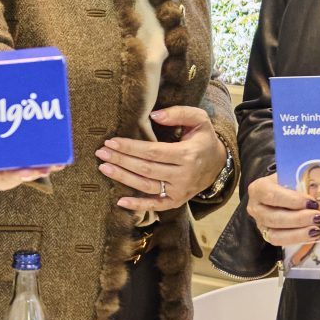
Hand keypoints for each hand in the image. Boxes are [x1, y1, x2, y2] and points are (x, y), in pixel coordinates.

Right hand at [0, 69, 54, 191]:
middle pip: (5, 179)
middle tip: (26, 170)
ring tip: (47, 165)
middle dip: (16, 176)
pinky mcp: (30, 157)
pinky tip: (60, 160)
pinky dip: (51, 164)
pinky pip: (41, 164)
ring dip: (36, 172)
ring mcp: (13, 164)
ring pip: (24, 174)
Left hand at [97, 106, 227, 213]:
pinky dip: (138, 205)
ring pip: (146, 186)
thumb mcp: (199, 119)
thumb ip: (178, 113)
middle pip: (146, 169)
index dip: (130, 147)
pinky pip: (155, 205)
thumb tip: (154, 115)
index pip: (152, 152)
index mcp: (187, 154)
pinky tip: (120, 201)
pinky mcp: (176, 201)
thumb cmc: (203, 139)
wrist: (218, 164)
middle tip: (101, 153)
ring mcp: (179, 191)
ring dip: (123, 178)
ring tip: (104, 168)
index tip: (112, 141)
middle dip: (121, 160)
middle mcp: (183, 175)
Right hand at [244, 172, 319, 251]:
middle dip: (298, 219)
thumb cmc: (286, 183)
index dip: (292, 200)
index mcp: (259, 188)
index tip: (312, 202)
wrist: (278, 190)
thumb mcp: (291, 177)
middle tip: (317, 217)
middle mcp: (255, 207)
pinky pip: (279, 241)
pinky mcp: (266, 234)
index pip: (273, 195)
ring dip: (298, 233)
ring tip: (317, 229)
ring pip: (275, 233)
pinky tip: (311, 235)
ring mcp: (259, 223)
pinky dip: (296, 239)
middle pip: (273, 217)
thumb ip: (302, 185)